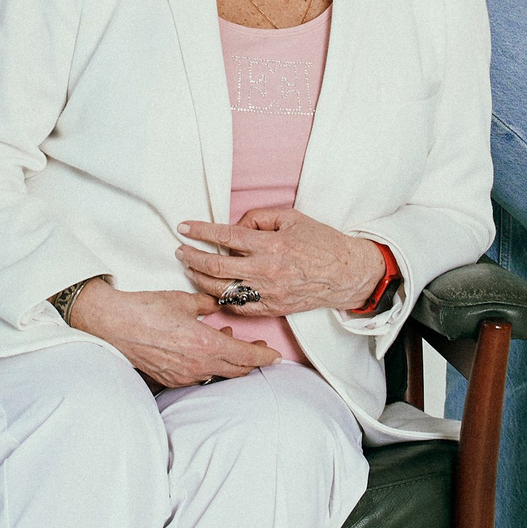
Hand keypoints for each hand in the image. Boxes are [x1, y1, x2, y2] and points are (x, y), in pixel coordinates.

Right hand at [68, 282, 278, 388]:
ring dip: (229, 362)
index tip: (275, 356)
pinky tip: (204, 350)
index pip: (246, 357)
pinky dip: (209, 365)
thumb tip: (219, 304)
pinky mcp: (171, 378)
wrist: (114, 324)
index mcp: (206, 346)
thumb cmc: (147, 310)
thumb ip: (208, 304)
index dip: (264, 357)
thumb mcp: (183, 300)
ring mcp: (184, 375)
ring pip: (218, 374)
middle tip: (260, 351)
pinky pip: (199, 375)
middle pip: (236, 371)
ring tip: (229, 342)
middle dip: (251, 361)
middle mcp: (198, 366)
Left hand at [174, 204, 384, 316]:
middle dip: (192, 258)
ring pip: (222, 291)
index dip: (200, 231)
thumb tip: (234, 227)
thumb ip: (258, 218)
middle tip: (180, 250)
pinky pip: (237, 307)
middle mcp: (267, 272)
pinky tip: (211, 289)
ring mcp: (268, 294)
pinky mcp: (271, 309)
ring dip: (200, 280)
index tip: (184, 227)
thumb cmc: (321, 242)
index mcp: (271, 246)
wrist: (346, 274)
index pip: (226, 237)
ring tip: (190, 269)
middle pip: (216, 268)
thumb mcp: (291, 218)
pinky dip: (220, 298)